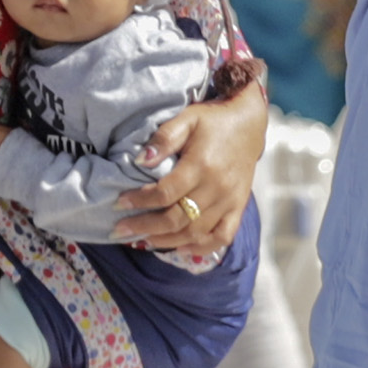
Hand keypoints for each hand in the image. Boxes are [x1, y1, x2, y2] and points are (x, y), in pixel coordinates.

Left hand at [115, 85, 263, 257]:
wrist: (248, 124)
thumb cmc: (213, 121)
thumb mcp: (187, 119)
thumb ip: (163, 139)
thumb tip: (140, 162)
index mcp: (201, 165)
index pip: (165, 193)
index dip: (139, 201)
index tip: (119, 203)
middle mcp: (216, 188)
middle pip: (177, 218)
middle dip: (145, 227)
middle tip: (121, 230)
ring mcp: (229, 201)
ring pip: (195, 232)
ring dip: (166, 240)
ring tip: (143, 240)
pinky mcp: (238, 208)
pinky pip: (222, 237)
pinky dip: (201, 247)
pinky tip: (180, 248)